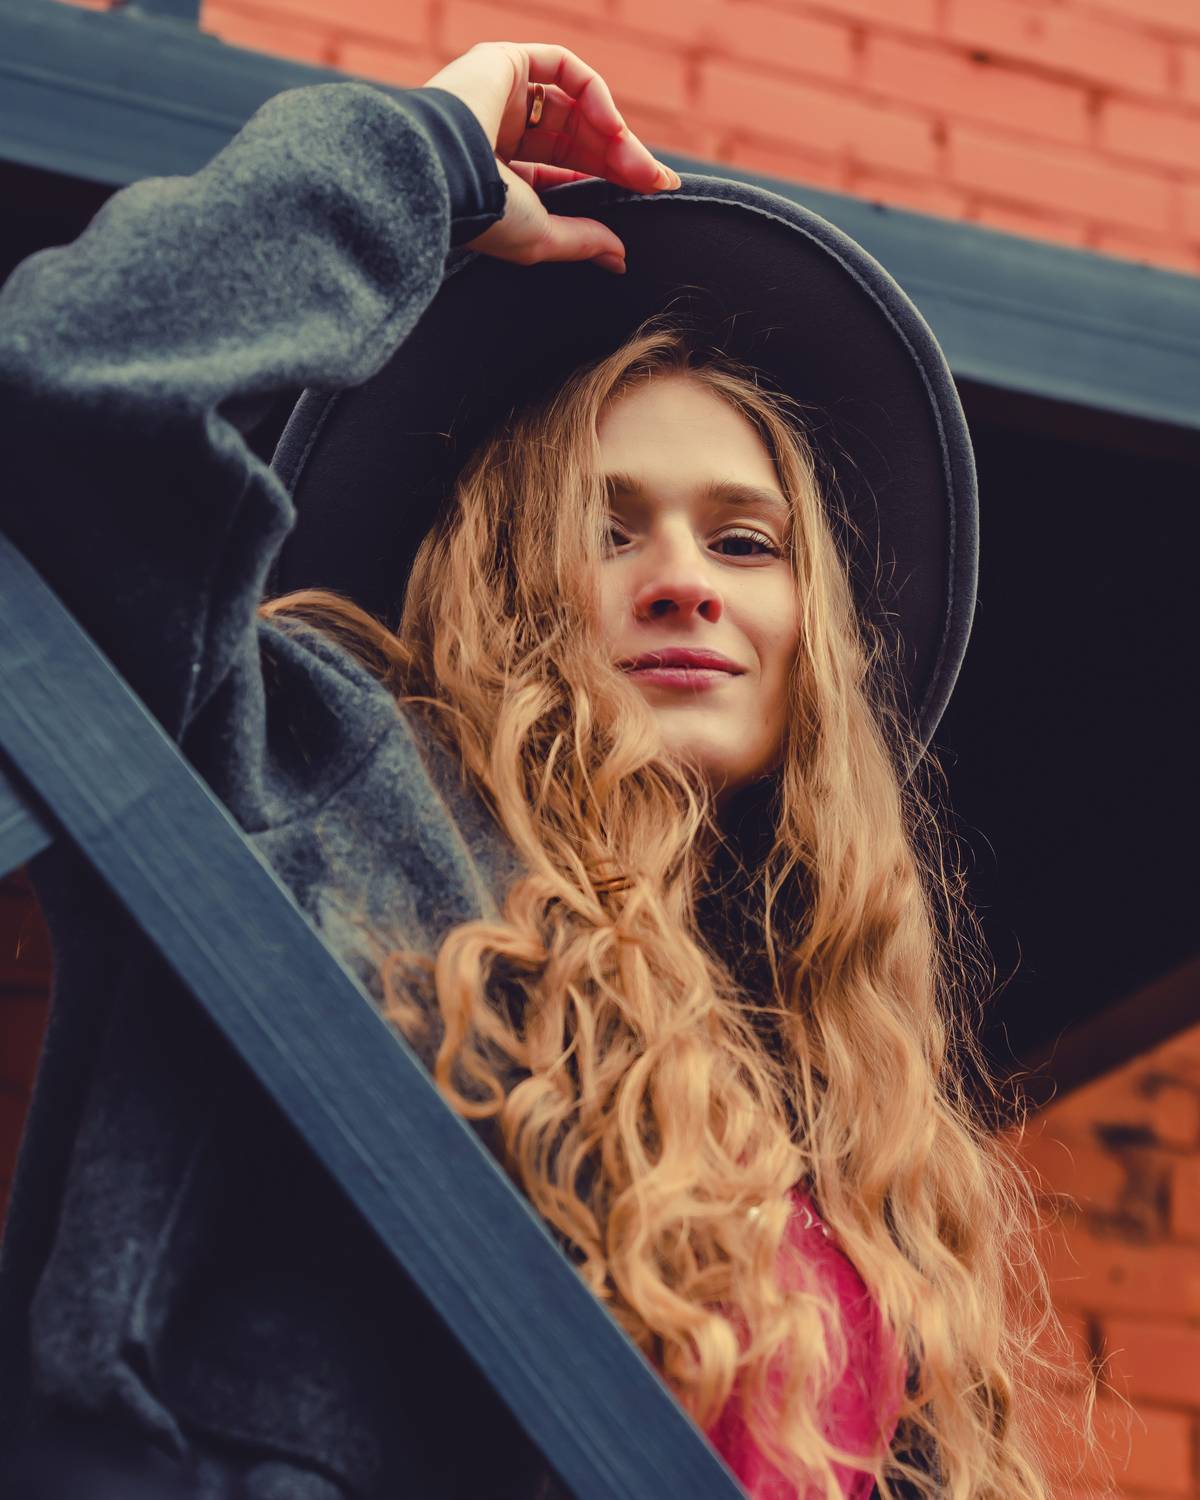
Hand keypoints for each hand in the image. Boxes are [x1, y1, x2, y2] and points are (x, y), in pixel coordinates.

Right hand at [422, 41, 680, 273]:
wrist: (442, 175)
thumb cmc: (482, 214)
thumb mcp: (541, 238)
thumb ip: (581, 240)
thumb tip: (618, 256)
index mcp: (500, 173)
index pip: (568, 169)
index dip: (612, 177)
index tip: (655, 190)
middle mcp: (499, 130)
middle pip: (578, 138)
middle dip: (622, 159)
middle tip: (657, 181)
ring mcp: (500, 94)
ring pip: (575, 105)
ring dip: (614, 132)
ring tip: (638, 164)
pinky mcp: (503, 61)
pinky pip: (562, 66)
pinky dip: (594, 92)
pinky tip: (613, 126)